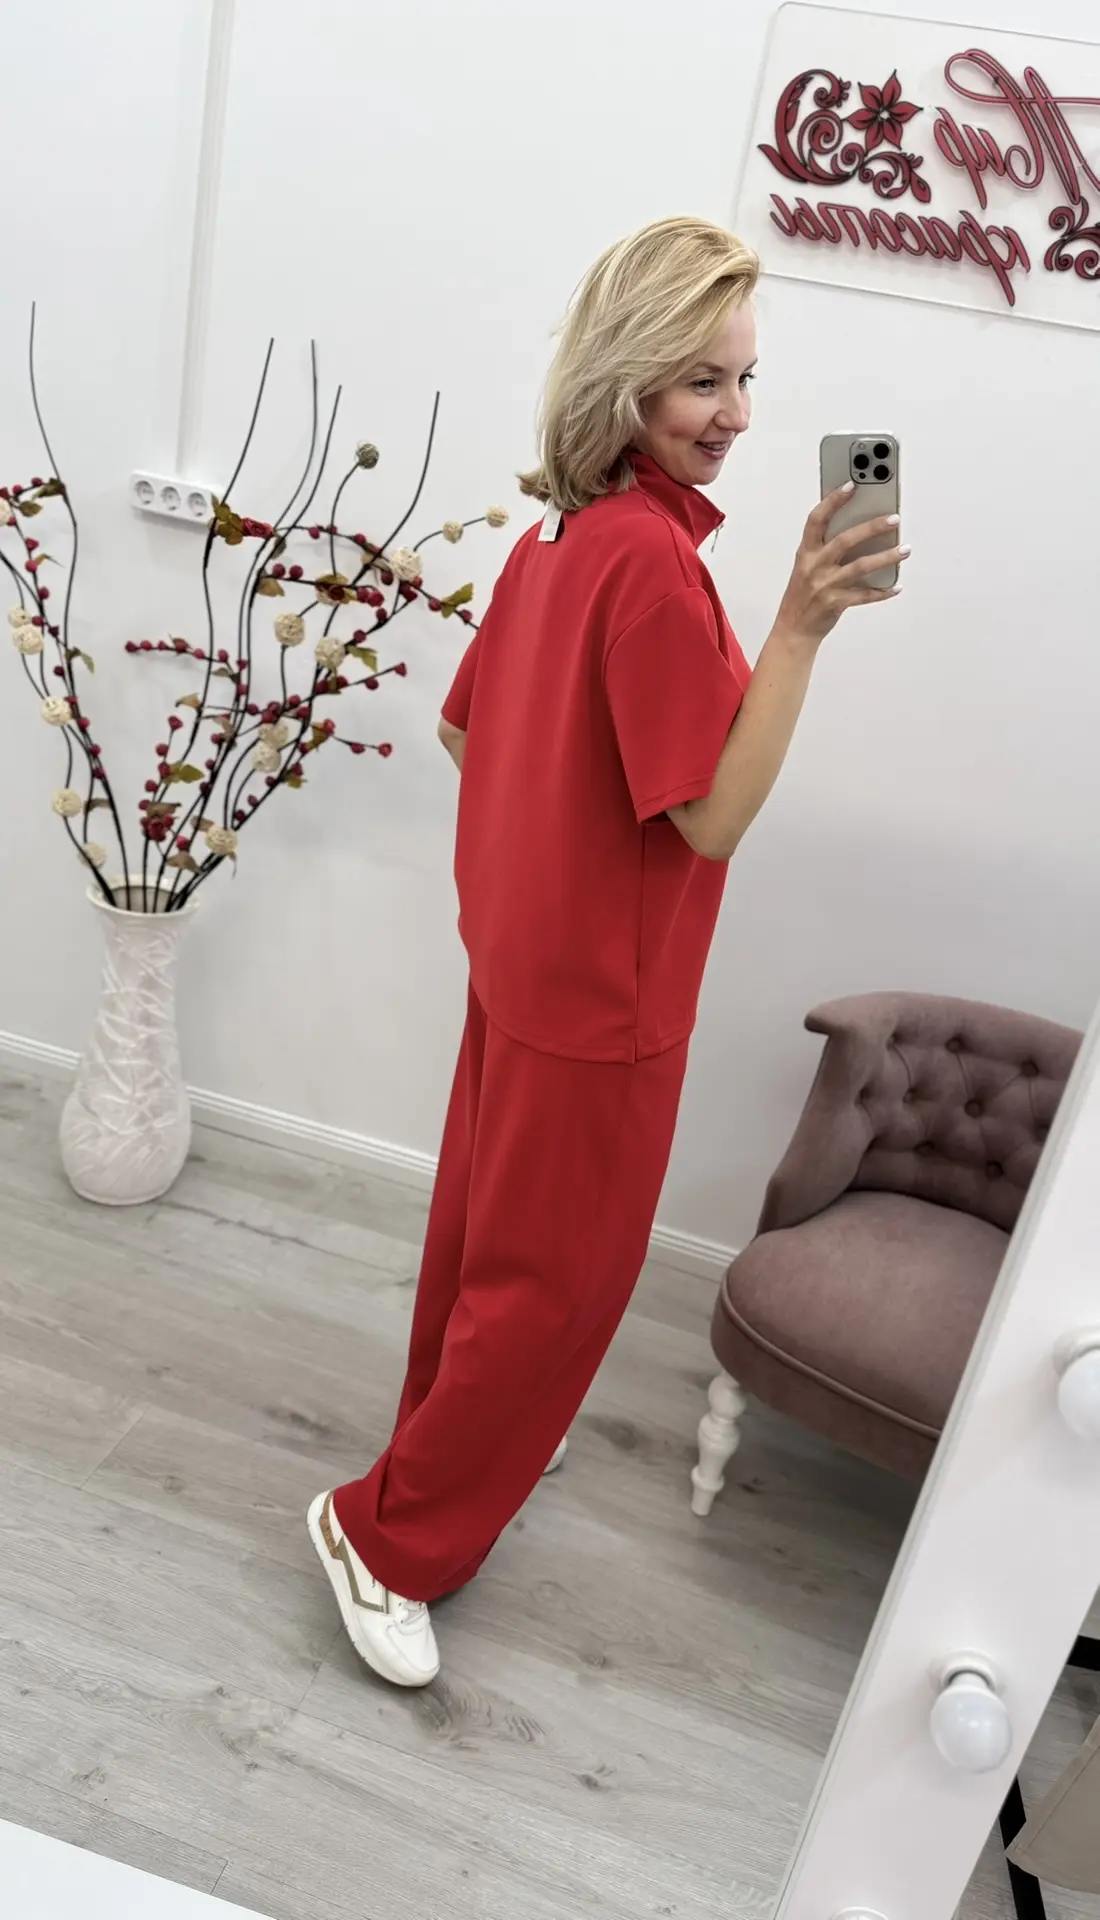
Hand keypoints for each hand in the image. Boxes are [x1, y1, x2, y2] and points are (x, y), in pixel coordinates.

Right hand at [773, 482, 908, 647]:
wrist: (793, 628)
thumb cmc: (803, 593)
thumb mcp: (807, 565)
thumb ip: (826, 546)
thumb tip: (861, 527)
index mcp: (806, 552)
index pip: (817, 519)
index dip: (833, 500)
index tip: (851, 484)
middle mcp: (814, 566)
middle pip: (845, 540)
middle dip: (871, 527)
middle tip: (894, 518)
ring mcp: (825, 585)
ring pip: (860, 566)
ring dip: (886, 557)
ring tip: (905, 548)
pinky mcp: (836, 603)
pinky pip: (865, 595)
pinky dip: (882, 591)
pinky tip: (896, 586)